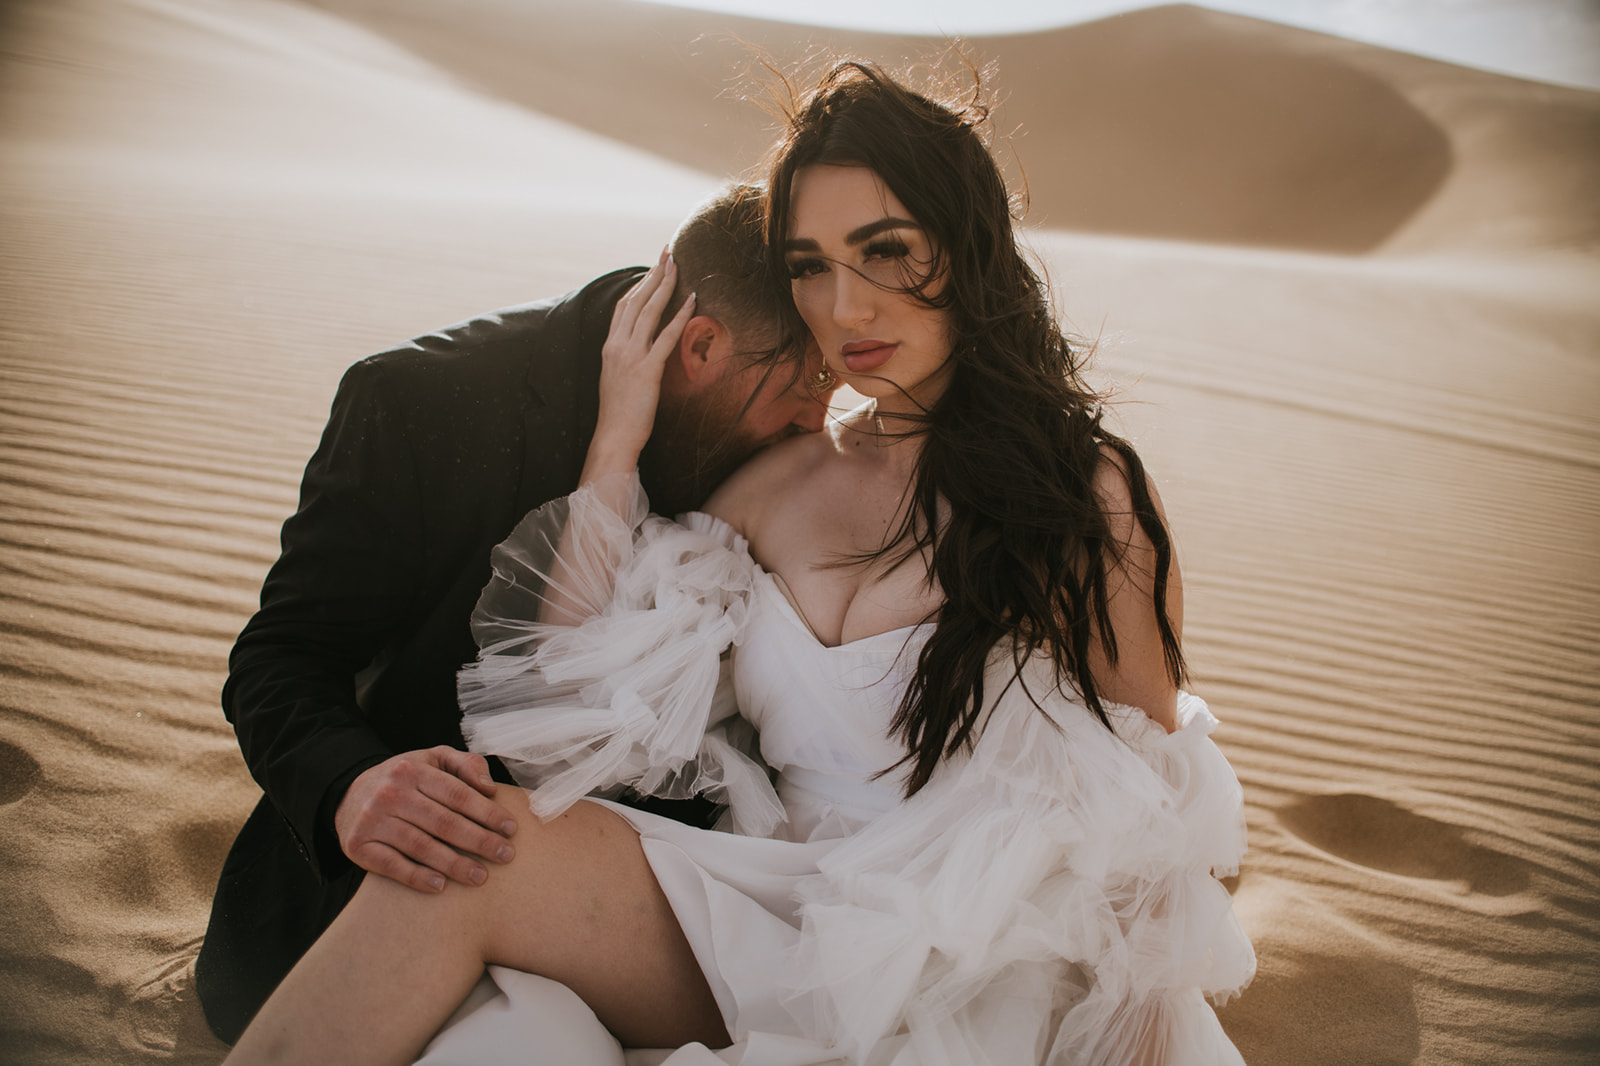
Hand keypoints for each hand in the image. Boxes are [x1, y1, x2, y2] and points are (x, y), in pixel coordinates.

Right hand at [334, 747, 518, 892]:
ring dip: (454, 864)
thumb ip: (465, 764)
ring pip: (421, 846)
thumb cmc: (405, 779)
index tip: (511, 829)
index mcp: (413, 770)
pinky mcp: (358, 845)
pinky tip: (441, 886)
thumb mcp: (433, 759)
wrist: (349, 794)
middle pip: (443, 822)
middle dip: (479, 841)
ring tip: (480, 876)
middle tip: (505, 856)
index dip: (487, 813)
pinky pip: (392, 866)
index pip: (458, 794)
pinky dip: (417, 877)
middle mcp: (390, 793)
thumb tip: (490, 787)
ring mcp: (372, 820)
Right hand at [583, 249, 696, 480]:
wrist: (613, 437)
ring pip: (649, 311)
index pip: (623, 306)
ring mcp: (631, 357)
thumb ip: (626, 360)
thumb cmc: (619, 415)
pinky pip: (666, 336)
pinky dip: (680, 316)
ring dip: (664, 285)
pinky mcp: (647, 370)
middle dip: (652, 274)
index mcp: (609, 347)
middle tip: (667, 253)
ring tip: (677, 265)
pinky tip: (692, 300)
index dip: (638, 285)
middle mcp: (617, 346)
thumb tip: (642, 350)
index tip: (652, 268)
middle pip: (635, 300)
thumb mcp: (618, 380)